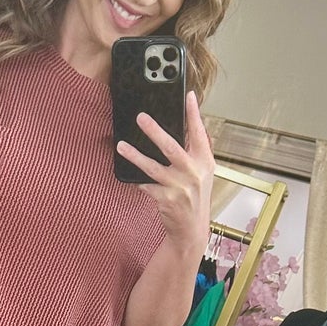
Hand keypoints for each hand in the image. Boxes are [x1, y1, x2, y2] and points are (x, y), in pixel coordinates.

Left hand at [118, 90, 212, 255]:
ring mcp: (179, 187)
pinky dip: (137, 179)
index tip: (189, 96)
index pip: (199, 133)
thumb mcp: (202, 172)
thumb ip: (197, 150)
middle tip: (141, 117)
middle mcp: (194, 173)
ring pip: (153, 167)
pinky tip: (128, 173)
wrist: (192, 229)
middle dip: (155, 131)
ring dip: (135, 155)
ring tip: (122, 146)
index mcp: (204, 162)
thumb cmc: (195, 197)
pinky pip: (145, 184)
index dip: (194, 114)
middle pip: (172, 147)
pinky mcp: (165, 199)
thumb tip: (190, 123)